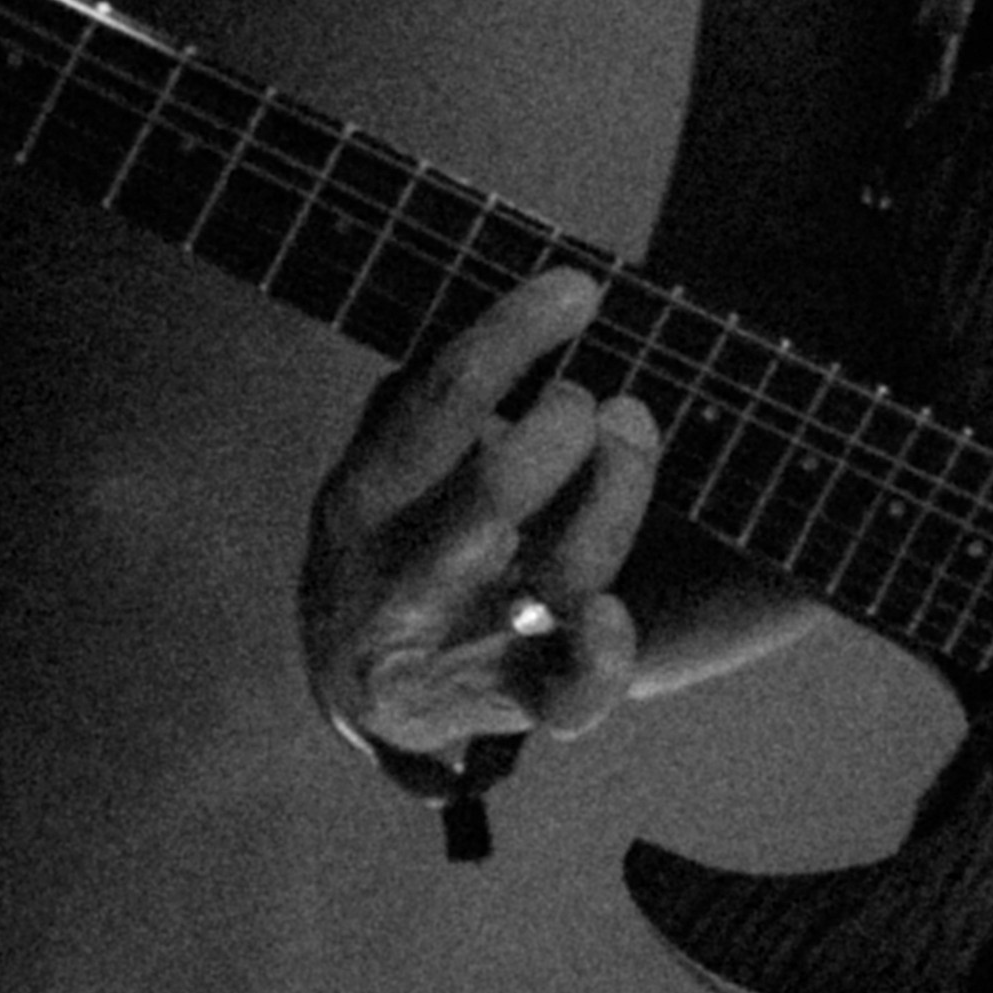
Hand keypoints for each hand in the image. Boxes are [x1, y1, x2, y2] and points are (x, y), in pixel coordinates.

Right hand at [298, 258, 663, 774]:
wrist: (362, 685)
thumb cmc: (393, 538)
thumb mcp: (378, 467)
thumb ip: (422, 402)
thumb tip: (509, 320)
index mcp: (362, 501)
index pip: (439, 402)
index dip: (513, 337)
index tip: (576, 288)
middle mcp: (404, 578)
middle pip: (499, 490)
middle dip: (564, 426)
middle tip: (585, 398)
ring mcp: (461, 647)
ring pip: (559, 572)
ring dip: (618, 491)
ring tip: (630, 425)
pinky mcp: (513, 704)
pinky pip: (569, 695)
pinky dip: (601, 656)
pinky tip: (615, 612)